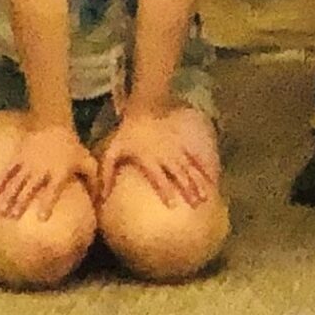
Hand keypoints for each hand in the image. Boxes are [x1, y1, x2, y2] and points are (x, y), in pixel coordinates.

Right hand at [0, 120, 96, 220]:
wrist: (55, 125)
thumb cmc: (73, 149)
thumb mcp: (87, 162)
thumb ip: (94, 181)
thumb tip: (101, 200)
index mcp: (59, 172)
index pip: (53, 190)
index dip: (47, 203)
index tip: (41, 218)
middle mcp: (42, 168)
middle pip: (30, 187)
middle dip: (21, 202)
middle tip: (13, 217)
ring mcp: (28, 162)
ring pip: (16, 181)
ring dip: (7, 196)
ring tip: (0, 212)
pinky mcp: (18, 156)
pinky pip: (7, 171)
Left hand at [99, 105, 218, 206]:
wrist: (144, 109)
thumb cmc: (127, 134)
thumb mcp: (112, 152)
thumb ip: (106, 175)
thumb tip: (101, 198)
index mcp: (150, 160)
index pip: (159, 179)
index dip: (166, 191)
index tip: (173, 205)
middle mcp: (166, 156)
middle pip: (180, 175)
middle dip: (189, 190)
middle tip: (197, 205)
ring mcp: (177, 149)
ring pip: (190, 168)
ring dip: (199, 182)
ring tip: (207, 196)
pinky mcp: (183, 143)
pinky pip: (196, 157)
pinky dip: (205, 167)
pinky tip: (213, 177)